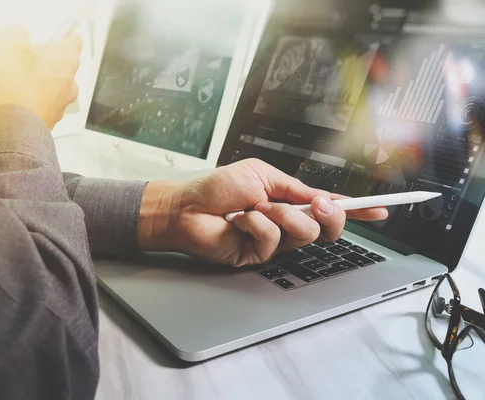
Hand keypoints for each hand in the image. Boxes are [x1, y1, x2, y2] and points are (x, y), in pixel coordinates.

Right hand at [0, 27, 81, 128]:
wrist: (8, 130)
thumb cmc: (10, 83)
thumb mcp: (6, 40)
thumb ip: (15, 33)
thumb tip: (18, 36)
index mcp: (66, 60)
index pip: (72, 42)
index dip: (57, 37)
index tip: (47, 37)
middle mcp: (67, 85)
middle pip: (43, 66)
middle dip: (15, 62)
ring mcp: (55, 107)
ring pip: (27, 88)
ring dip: (2, 82)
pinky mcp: (41, 125)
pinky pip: (21, 107)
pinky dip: (2, 102)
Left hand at [138, 159, 387, 266]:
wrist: (187, 207)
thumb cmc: (218, 187)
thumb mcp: (262, 175)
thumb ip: (295, 188)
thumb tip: (322, 196)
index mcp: (290, 200)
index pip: (329, 207)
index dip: (357, 209)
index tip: (381, 210)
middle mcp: (286, 222)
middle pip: (328, 227)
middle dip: (328, 213)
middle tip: (315, 203)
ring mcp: (274, 240)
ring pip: (305, 233)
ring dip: (282, 214)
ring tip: (256, 207)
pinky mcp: (260, 255)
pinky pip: (274, 240)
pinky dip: (257, 225)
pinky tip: (239, 220)